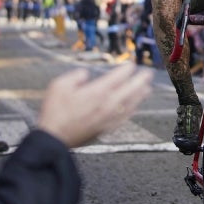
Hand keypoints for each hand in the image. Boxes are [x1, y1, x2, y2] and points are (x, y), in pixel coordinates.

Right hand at [37, 64, 153, 147]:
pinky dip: (133, 110)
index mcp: (97, 92)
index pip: (118, 77)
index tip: (131, 64)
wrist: (54, 139)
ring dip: (140, 95)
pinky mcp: (106, 129)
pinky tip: (134, 108)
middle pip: (130, 89)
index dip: (126, 69)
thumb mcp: (59, 85)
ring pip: (131, 104)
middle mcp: (107, 104)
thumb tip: (85, 74)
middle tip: (148, 73)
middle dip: (141, 80)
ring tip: (147, 89)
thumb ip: (76, 76)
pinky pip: (125, 117)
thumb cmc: (54, 112)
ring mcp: (109, 118)